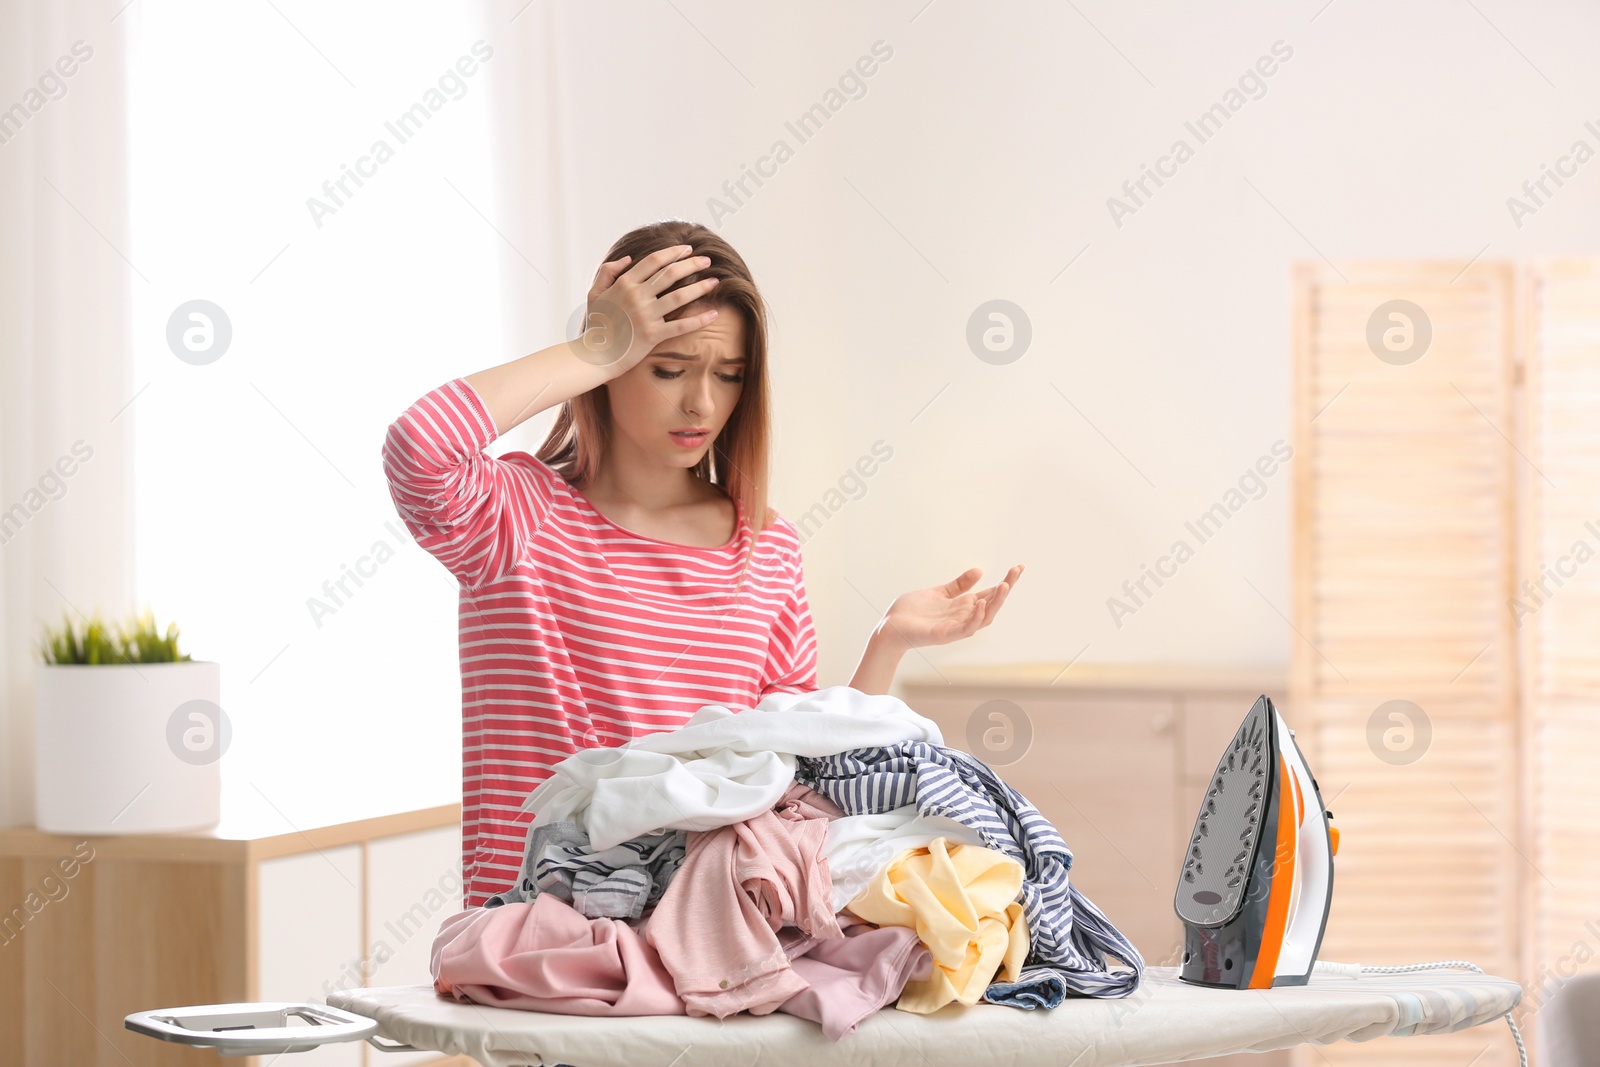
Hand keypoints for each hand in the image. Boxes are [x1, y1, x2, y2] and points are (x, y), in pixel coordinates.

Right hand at [575, 244, 720, 375]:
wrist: (595, 355)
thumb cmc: (596, 324)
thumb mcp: (594, 293)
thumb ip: (607, 272)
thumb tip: (628, 258)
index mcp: (624, 284)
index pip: (653, 261)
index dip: (673, 252)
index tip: (688, 249)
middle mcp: (637, 297)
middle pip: (670, 274)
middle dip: (692, 264)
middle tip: (708, 260)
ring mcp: (646, 316)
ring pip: (680, 296)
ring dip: (700, 287)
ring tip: (715, 281)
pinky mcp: (653, 336)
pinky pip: (681, 326)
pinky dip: (699, 320)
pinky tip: (714, 314)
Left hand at [875, 565, 1023, 651]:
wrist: (890, 626)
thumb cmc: (912, 612)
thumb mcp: (938, 593)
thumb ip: (958, 585)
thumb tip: (979, 570)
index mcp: (962, 606)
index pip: (990, 594)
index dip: (1006, 581)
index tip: (1019, 567)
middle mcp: (963, 617)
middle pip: (992, 604)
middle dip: (1006, 588)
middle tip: (1016, 571)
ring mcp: (955, 627)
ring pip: (984, 617)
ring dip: (996, 602)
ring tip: (1005, 584)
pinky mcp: (944, 635)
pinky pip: (965, 629)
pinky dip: (975, 617)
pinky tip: (981, 602)